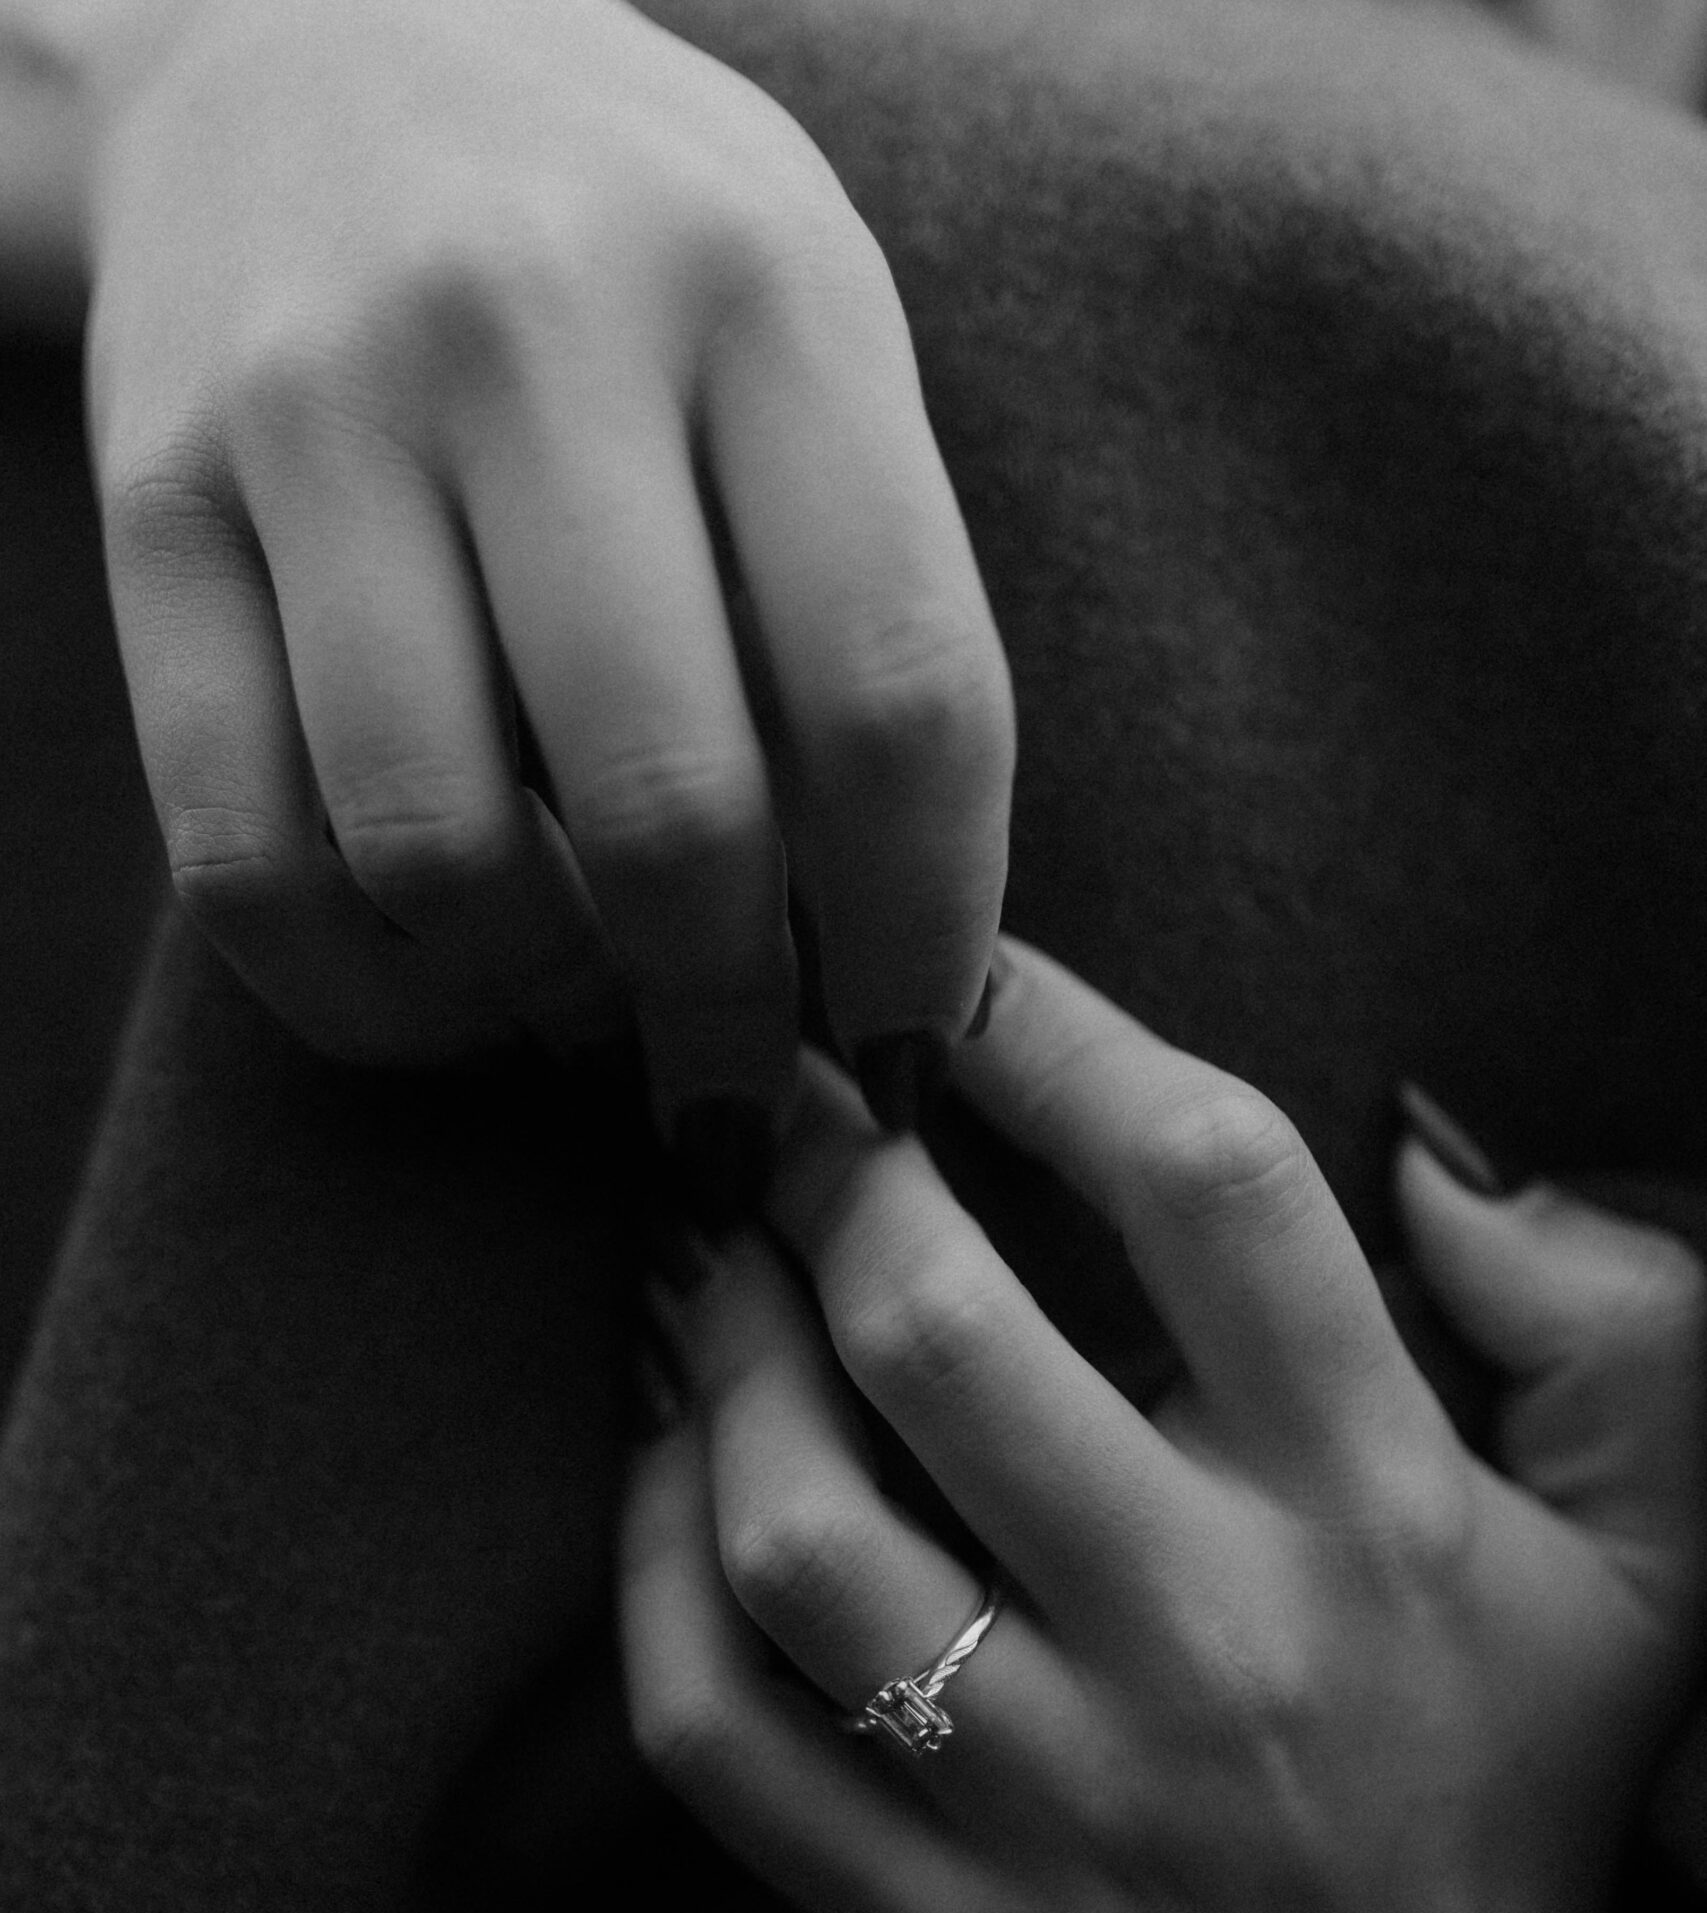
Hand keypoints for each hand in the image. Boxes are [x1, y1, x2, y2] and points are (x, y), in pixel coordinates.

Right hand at [76, 0, 1010, 1199]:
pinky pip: (242, 850)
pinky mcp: (154, 500)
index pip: (894, 698)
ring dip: (539, 1008)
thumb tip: (876, 951)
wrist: (306, 37)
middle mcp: (534, 328)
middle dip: (727, 1019)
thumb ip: (857, 600)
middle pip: (668, 804)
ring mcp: (317, 408)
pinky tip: (444, 1000)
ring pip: (438, 852)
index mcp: (766, 292)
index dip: (920, 934)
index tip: (908, 1045)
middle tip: (741, 1092)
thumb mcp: (803, 332)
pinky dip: (361, 994)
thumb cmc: (623, 242)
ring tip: (591, 1019)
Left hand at [622, 938, 1703, 1912]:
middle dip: (828, 1177)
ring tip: (705, 1272)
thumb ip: (1612, 1326)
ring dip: (713, 1361)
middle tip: (784, 1116)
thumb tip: (1429, 1153)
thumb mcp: (1655, 1559)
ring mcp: (1050, 1806)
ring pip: (794, 1536)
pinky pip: (715, 1734)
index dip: (1053, 1032)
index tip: (951, 968)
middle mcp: (1205, 1644)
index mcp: (1375, 1514)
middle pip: (942, 1337)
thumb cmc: (1518, 1791)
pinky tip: (667, 1471)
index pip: (1207, 1191)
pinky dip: (647, 1572)